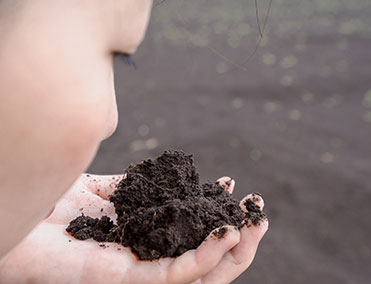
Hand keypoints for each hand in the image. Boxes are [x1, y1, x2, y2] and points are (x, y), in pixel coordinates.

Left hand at [0, 174, 267, 283]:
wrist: (15, 219)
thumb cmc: (53, 206)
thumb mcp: (106, 191)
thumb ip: (134, 189)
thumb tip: (165, 174)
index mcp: (143, 239)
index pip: (192, 234)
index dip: (216, 212)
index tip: (231, 186)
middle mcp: (146, 258)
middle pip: (204, 259)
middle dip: (237, 237)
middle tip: (257, 212)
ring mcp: (137, 271)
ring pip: (200, 275)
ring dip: (232, 251)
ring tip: (252, 224)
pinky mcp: (125, 279)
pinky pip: (175, 275)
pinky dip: (205, 257)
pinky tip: (224, 234)